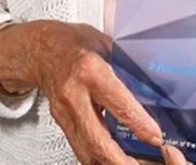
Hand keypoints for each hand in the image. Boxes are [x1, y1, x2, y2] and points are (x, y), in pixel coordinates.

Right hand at [0, 20, 162, 163]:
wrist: (40, 49)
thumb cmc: (74, 43)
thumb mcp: (105, 44)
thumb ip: (127, 65)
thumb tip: (154, 83)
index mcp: (90, 70)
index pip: (119, 104)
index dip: (139, 124)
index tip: (155, 137)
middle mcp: (74, 94)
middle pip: (98, 139)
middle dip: (120, 159)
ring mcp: (64, 112)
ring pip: (86, 149)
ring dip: (107, 163)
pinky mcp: (60, 122)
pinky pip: (79, 146)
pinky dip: (95, 157)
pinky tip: (109, 160)